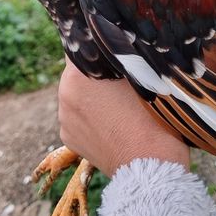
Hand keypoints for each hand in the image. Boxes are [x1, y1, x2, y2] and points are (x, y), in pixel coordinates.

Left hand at [57, 58, 189, 176]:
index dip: (98, 46)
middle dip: (97, 74)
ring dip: (93, 96)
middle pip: (78, 74)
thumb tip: (117, 46)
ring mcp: (65, 121)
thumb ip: (123, 59)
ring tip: (120, 106)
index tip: (114, 51)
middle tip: (122, 81)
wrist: (150, 168)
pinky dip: (91, 117)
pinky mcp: (69, 140)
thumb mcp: (142, 77)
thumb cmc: (152, 119)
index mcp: (77, 77)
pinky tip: (113, 123)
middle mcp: (64, 97)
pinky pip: (78, 118)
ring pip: (78, 97)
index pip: (80, 48)